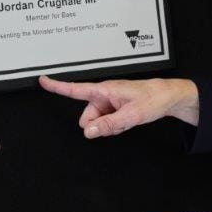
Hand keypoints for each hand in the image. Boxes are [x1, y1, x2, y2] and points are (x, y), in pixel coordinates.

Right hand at [39, 75, 198, 137]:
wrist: (169, 97)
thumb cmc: (154, 98)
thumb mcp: (132, 114)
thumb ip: (109, 124)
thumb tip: (88, 132)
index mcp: (105, 90)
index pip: (75, 89)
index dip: (57, 86)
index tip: (41, 80)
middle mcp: (105, 95)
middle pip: (86, 116)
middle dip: (97, 125)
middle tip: (118, 122)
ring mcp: (110, 102)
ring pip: (97, 122)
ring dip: (108, 126)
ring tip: (127, 120)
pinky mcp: (116, 108)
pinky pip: (107, 123)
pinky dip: (114, 126)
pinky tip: (127, 121)